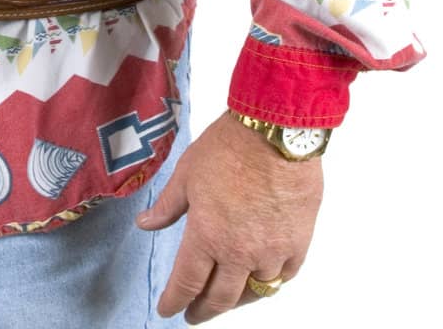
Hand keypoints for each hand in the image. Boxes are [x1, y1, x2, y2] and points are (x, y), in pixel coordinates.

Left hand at [137, 110, 322, 322]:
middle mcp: (239, 254)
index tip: (168, 310)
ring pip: (253, 292)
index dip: (175, 301)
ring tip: (225, 300)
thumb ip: (167, 206)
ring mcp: (271, 252)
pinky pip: (283, 277)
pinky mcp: (298, 243)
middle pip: (220, 298)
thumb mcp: (186, 173)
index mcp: (207, 236)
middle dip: (203, 310)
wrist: (275, 132)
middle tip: (193, 315)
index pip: (187, 283)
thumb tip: (144, 225)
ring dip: (236, 300)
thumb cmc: (227, 147)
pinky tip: (261, 280)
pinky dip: (269, 283)